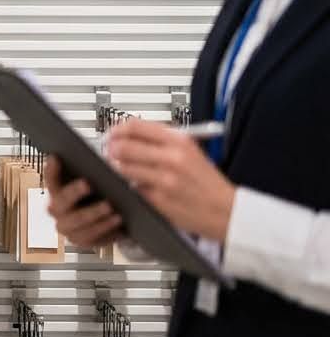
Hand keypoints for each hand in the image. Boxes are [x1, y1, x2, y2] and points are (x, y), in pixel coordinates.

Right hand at [44, 155, 123, 247]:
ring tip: (115, 213)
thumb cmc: (93, 195)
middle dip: (75, 193)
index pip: (50, 179)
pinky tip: (119, 226)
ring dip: (98, 217)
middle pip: (63, 203)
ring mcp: (66, 228)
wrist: (98, 220)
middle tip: (91, 188)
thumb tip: (92, 160)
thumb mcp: (88, 181)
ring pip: (80, 223)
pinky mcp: (80, 241)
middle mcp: (55, 210)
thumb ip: (86, 170)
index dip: (51, 170)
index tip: (57, 158)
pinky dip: (107, 231)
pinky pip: (92, 238)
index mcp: (55, 191)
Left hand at [107, 119, 236, 241]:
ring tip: (123, 168)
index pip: (135, 126)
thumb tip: (129, 132)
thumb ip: (161, 139)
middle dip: (112, 148)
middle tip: (110, 151)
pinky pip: (132, 187)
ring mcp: (164, 179)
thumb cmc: (206, 182)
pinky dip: (131, 185)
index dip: (117, 129)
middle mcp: (171, 158)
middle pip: (123, 146)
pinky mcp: (158, 199)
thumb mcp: (190, 150)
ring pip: (123, 167)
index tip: (112, 134)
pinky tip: (138, 185)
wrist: (226, 211)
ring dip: (118, 167)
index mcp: (179, 141)